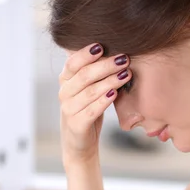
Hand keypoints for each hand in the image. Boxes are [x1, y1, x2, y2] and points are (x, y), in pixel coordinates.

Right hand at [58, 44, 131, 165]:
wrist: (80, 143)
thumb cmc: (88, 110)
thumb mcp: (88, 89)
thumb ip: (95, 72)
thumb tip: (116, 51)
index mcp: (65, 80)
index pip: (73, 63)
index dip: (86, 54)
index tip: (102, 45)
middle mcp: (64, 94)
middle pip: (84, 76)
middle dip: (106, 65)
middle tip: (124, 59)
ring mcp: (68, 110)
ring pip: (89, 92)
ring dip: (109, 81)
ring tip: (126, 74)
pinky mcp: (76, 125)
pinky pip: (91, 111)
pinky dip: (103, 101)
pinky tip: (115, 94)